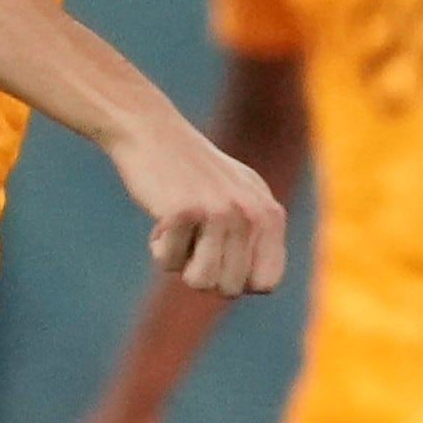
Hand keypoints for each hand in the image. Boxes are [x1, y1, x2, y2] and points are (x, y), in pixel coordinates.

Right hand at [111, 117, 286, 298]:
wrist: (152, 131)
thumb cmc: (192, 173)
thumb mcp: (240, 197)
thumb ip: (258, 236)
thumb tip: (261, 288)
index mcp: (271, 215)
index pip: (266, 284)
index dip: (237, 280)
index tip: (218, 256)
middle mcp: (252, 214)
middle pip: (230, 290)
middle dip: (204, 273)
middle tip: (192, 237)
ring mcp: (219, 212)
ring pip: (201, 283)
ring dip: (180, 264)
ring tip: (180, 229)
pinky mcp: (184, 211)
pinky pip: (167, 263)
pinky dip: (158, 247)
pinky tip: (162, 215)